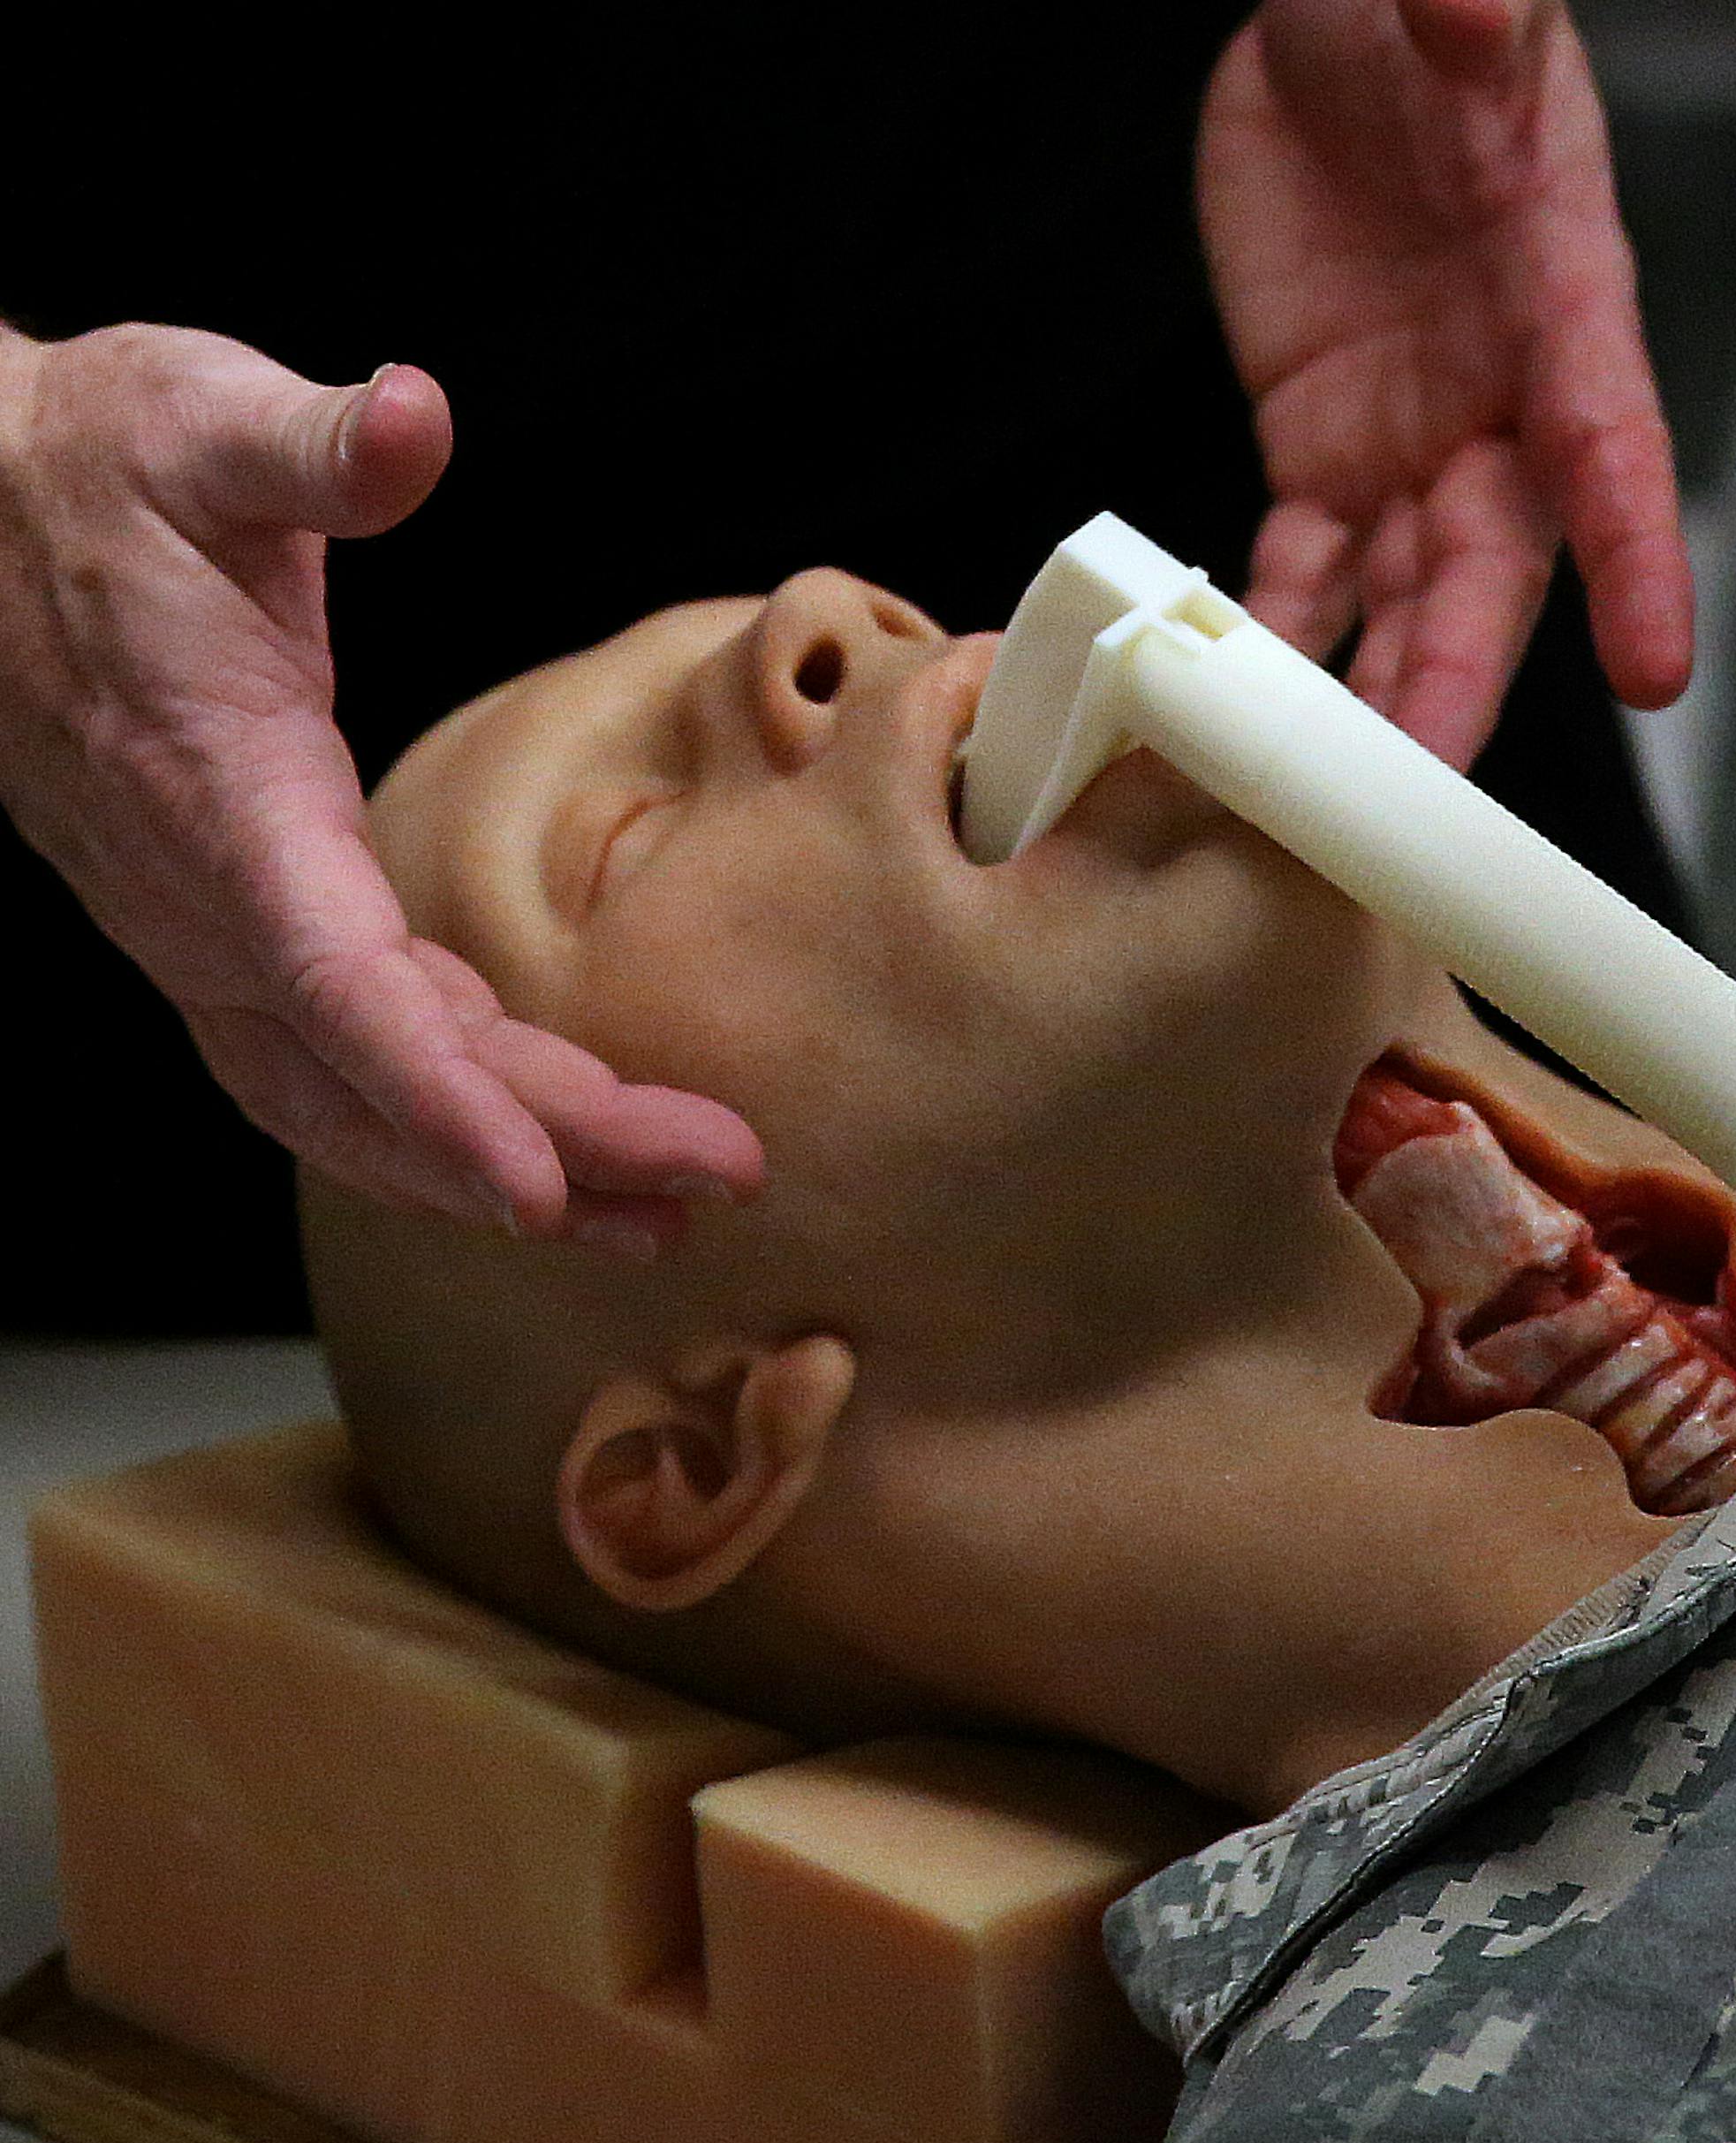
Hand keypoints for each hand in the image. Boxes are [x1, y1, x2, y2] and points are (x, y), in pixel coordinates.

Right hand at [0, 322, 763, 1249]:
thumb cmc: (95, 469)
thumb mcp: (201, 421)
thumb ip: (310, 446)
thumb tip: (412, 412)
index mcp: (219, 798)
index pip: (336, 985)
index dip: (442, 1098)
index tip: (543, 1189)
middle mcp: (207, 901)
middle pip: (383, 1076)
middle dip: (551, 1146)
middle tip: (714, 1182)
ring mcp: (214, 935)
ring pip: (359, 1099)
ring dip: (510, 1160)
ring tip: (659, 1209)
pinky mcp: (238, 933)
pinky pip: (347, 1062)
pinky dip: (451, 1113)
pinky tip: (552, 1135)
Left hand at [1199, 0, 1693, 767]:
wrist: (1322, 39)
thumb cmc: (1410, 16)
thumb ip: (1481, 18)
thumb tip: (1474, 23)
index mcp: (1558, 301)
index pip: (1610, 445)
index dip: (1635, 557)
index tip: (1654, 666)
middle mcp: (1495, 401)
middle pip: (1491, 566)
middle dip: (1462, 675)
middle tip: (1423, 781)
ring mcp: (1405, 441)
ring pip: (1401, 598)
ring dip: (1371, 693)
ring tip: (1326, 790)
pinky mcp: (1317, 455)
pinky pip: (1300, 570)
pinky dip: (1272, 637)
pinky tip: (1236, 706)